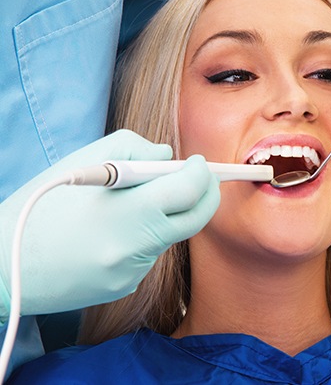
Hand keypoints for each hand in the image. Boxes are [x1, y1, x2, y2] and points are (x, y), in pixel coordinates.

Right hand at [0, 130, 219, 318]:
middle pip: (197, 218)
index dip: (202, 173)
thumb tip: (169, 157)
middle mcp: (137, 246)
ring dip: (167, 214)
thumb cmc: (41, 205)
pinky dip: (143, 237)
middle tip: (200, 179)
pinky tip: (112, 232)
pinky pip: (148, 254)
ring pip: (170, 235)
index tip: (199, 163)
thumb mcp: (84, 162)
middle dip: (206, 194)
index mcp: (129, 210)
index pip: (190, 190)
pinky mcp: (124, 286)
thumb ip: (135, 149)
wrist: (4, 263)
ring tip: (131, 203)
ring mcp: (132, 271)